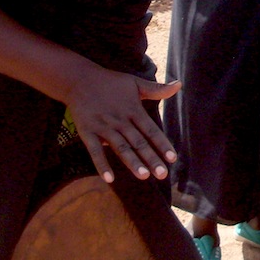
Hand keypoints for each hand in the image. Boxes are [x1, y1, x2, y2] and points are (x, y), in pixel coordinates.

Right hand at [64, 68, 180, 182]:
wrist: (79, 80)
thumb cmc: (111, 82)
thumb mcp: (135, 83)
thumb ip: (157, 89)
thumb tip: (180, 85)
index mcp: (133, 110)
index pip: (151, 130)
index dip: (162, 144)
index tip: (173, 158)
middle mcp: (120, 120)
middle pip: (138, 142)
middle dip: (151, 159)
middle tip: (163, 174)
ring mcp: (103, 127)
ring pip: (120, 148)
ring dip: (132, 162)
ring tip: (144, 176)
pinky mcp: (87, 132)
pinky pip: (95, 151)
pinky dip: (102, 165)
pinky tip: (110, 179)